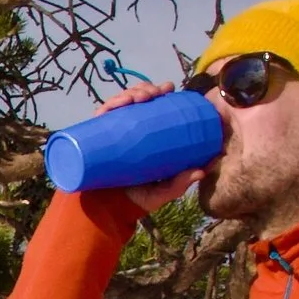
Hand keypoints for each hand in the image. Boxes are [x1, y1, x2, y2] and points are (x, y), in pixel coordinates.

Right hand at [92, 81, 210, 214]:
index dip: (160, 91)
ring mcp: (112, 131)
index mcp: (146, 133)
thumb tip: (203, 170)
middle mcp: (128, 128)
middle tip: (153, 93)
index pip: (152, 104)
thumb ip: (181, 182)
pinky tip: (118, 104)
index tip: (168, 89)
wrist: (109, 209)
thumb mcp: (163, 190)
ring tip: (138, 98)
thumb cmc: (138, 197)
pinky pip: (101, 115)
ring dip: (130, 92)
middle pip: (137, 97)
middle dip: (146, 88)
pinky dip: (109, 105)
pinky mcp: (96, 137)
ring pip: (120, 101)